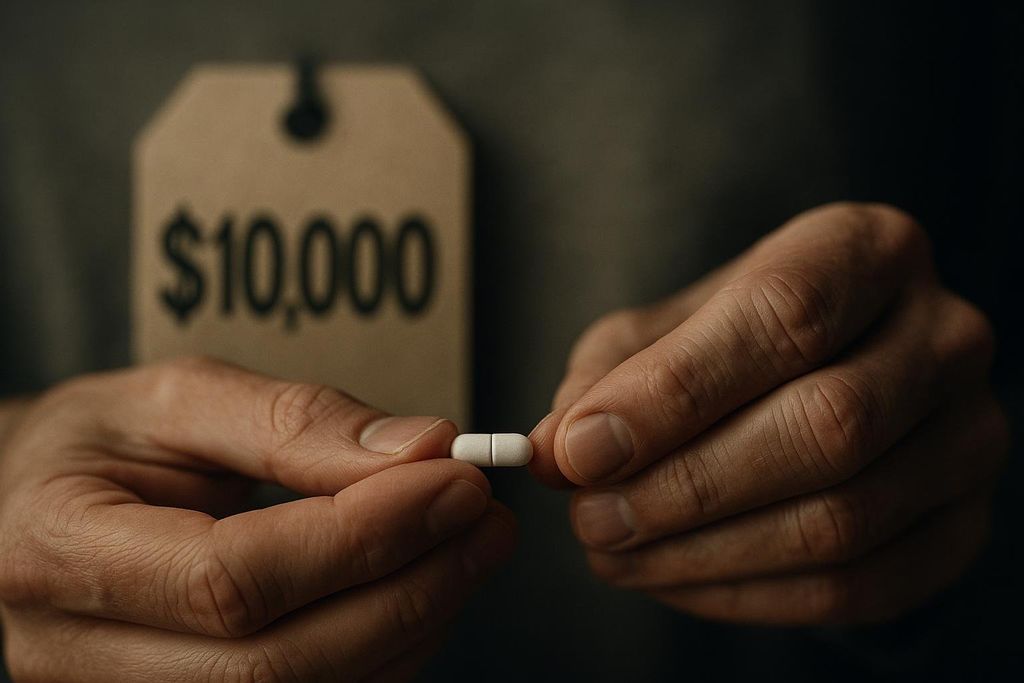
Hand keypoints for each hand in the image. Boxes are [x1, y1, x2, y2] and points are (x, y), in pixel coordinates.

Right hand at [0, 357, 514, 680]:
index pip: (232, 578)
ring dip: (412, 625)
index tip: (455, 479)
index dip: (360, 536)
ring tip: (470, 546)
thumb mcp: (175, 399)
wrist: (34, 510)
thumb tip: (420, 449)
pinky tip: (421, 591)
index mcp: (58, 552)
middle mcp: (80, 656)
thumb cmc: (100, 445)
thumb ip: (291, 422)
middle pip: (276, 663)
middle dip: (407, 588)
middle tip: (485, 517)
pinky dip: (386, 655)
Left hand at [530, 203, 1006, 624]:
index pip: (783, 315)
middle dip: (685, 486)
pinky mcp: (961, 525)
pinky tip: (674, 578)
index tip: (579, 449)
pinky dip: (746, 596)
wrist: (831, 378)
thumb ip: (607, 379)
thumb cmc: (733, 344)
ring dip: (703, 552)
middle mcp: (941, 335)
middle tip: (589, 517)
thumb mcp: (660, 331)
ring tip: (613, 549)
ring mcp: (967, 436)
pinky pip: (857, 586)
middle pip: (826, 425)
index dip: (674, 392)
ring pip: (840, 520)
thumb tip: (553, 452)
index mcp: (866, 251)